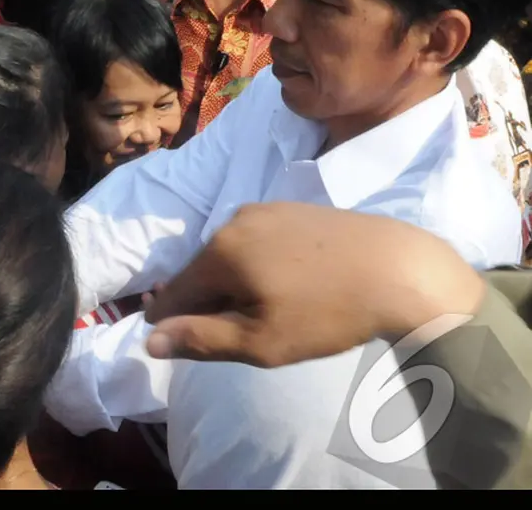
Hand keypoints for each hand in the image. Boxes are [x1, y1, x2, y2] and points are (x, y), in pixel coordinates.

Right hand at [141, 202, 487, 367]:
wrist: (403, 270)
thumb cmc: (328, 314)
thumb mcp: (260, 342)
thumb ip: (200, 339)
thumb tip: (149, 340)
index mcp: (219, 252)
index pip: (171, 292)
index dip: (171, 322)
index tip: (190, 343)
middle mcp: (233, 220)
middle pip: (201, 271)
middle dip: (209, 301)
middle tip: (245, 333)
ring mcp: (265, 209)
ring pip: (230, 255)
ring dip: (236, 283)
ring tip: (271, 310)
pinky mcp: (293, 208)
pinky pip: (257, 240)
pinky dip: (260, 264)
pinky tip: (291, 285)